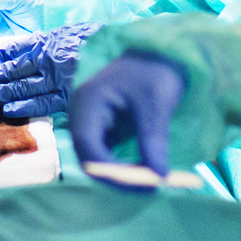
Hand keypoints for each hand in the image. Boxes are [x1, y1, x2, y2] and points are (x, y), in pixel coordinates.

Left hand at [0, 23, 98, 117]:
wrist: (128, 45)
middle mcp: (48, 58)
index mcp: (44, 41)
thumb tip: (9, 56)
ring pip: (22, 86)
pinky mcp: (72, 93)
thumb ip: (38, 44)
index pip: (8, 53)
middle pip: (9, 70)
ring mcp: (59, 76)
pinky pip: (46, 102)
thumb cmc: (95, 40)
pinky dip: (27, 107)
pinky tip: (9, 112)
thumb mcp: (64, 32)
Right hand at [68, 51, 185, 184]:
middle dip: (116, 177)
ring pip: (96, 159)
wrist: (159, 52)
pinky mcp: (101, 129)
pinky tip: (144, 172)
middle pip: (88, 156)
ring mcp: (89, 122)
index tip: (141, 185)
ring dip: (120, 174)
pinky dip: (123, 166)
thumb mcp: (156, 105)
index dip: (111, 171)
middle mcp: (81, 114)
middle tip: (148, 189)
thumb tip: (158, 178)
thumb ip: (154, 141)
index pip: (88, 146)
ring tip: (149, 181)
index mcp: (87, 101)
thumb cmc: (155, 70)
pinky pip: (105, 154)